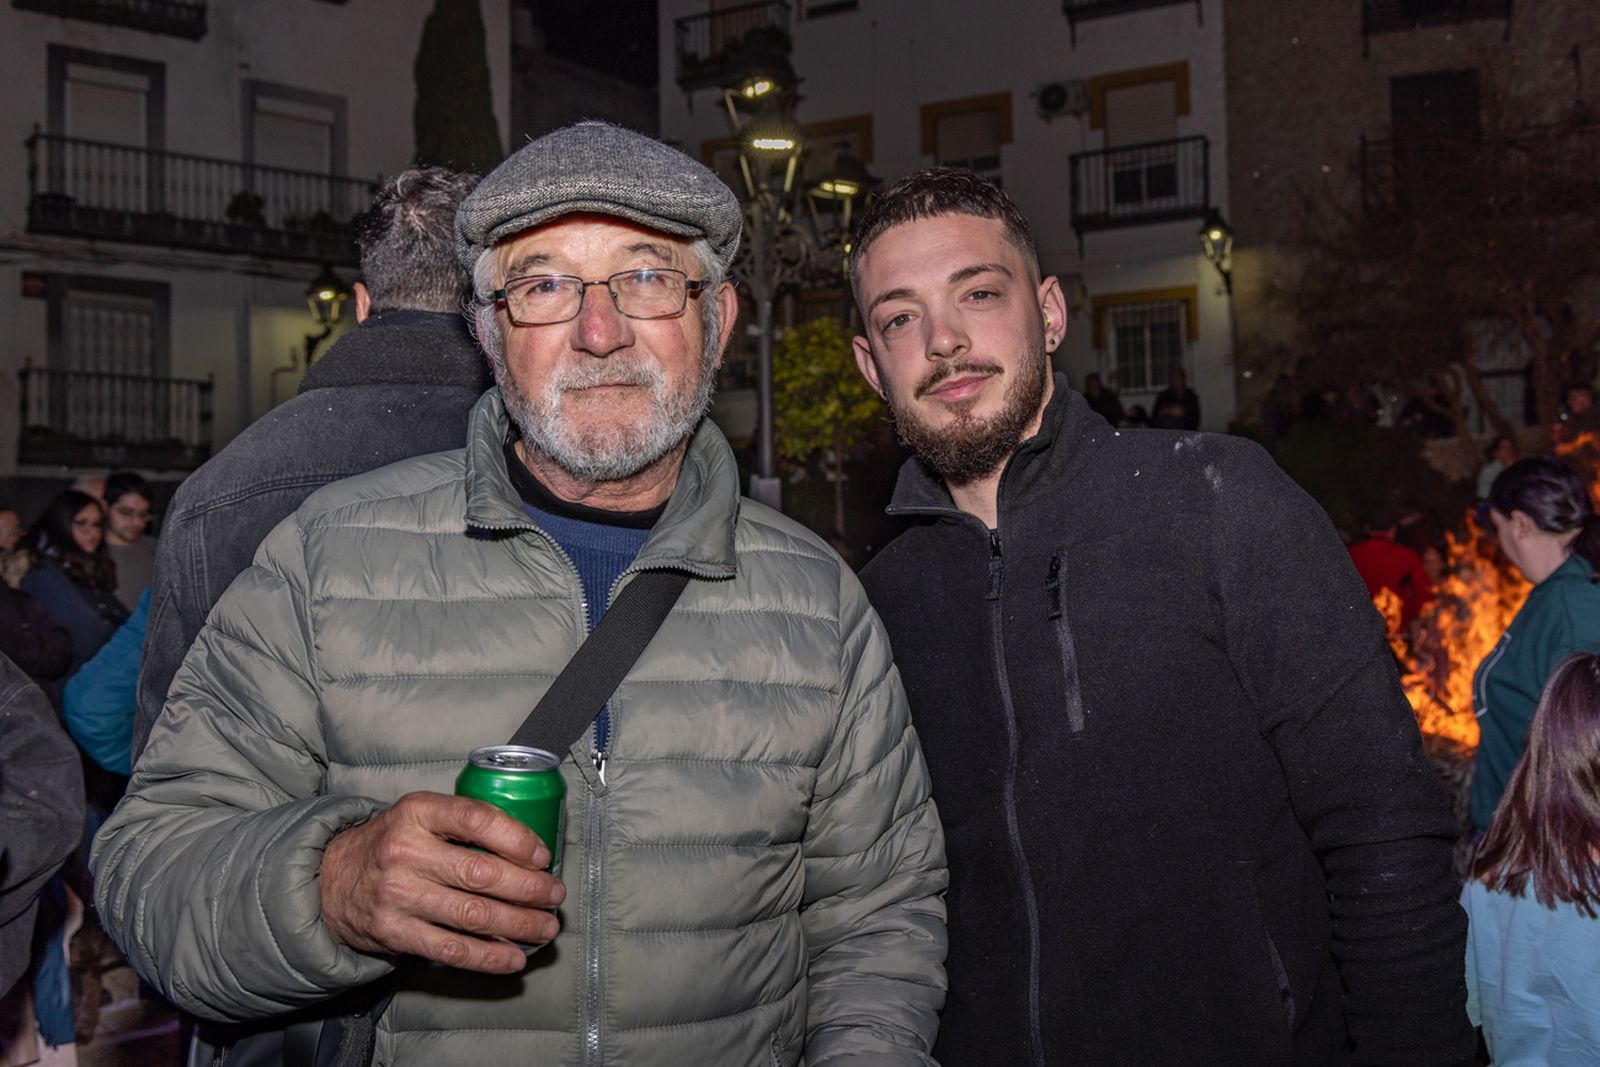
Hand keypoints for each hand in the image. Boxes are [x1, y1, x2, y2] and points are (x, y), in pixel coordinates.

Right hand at [320, 791, 565, 972]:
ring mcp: (398, 895)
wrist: (332, 879)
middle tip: (554, 895)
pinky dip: (489, 956)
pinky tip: (514, 957)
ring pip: (473, 915)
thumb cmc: (393, 843)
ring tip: (546, 926)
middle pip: (481, 873)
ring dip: (519, 924)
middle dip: (529, 888)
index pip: (475, 819)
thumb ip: (465, 824)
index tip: (543, 856)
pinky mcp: (395, 933)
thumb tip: (529, 849)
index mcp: (417, 812)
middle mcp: (405, 852)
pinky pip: (452, 950)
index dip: (517, 838)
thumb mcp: (421, 815)